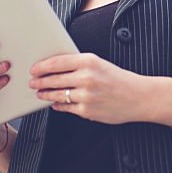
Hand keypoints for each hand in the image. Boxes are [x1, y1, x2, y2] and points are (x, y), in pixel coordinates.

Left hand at [30, 53, 148, 123]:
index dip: (42, 66)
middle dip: (39, 81)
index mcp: (90, 61)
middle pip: (53, 79)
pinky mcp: (87, 111)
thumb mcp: (101, 64)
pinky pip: (66, 107)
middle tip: (32, 82)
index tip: (34, 68)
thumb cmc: (119, 79)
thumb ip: (80, 65)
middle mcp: (87, 77)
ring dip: (45, 94)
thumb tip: (56, 68)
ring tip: (40, 93)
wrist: (138, 97)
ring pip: (56, 94)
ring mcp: (86, 96)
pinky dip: (57, 105)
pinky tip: (55, 103)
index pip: (58, 62)